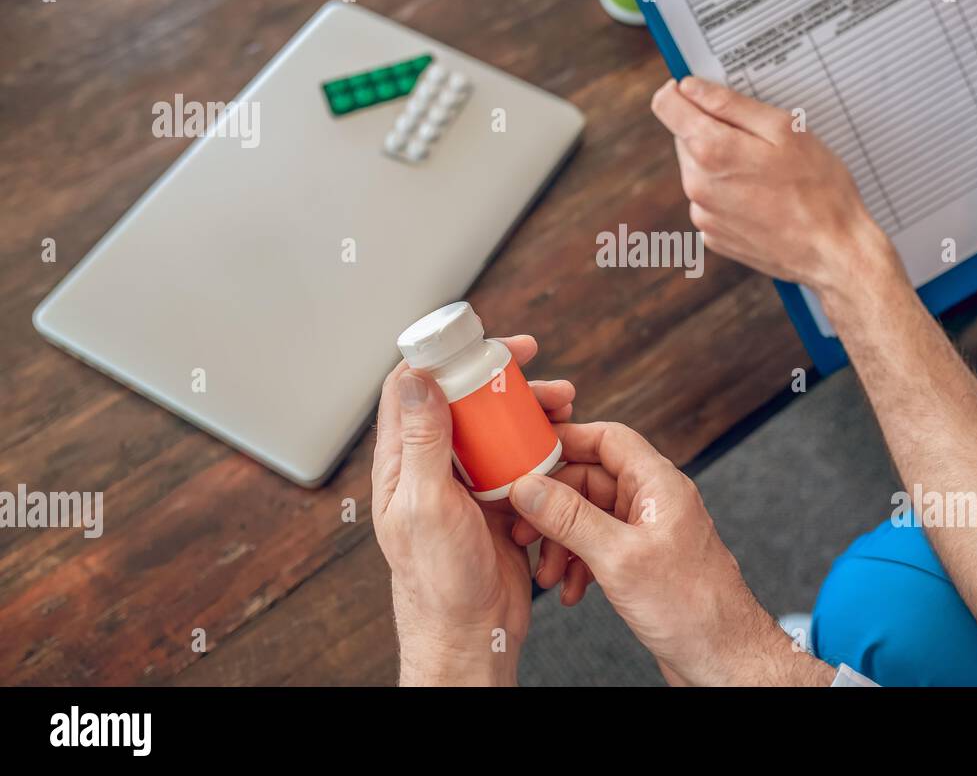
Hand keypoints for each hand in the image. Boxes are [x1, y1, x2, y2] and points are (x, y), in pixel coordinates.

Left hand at [371, 335, 574, 685]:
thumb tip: (415, 380)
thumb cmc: (437, 583)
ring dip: (533, 415)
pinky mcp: (499, 502)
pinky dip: (546, 448)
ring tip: (568, 410)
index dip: (450, 357)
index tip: (490, 347)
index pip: (415, 388)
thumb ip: (422, 443)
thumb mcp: (426, 506)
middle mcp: (434, 467)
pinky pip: (523, 462)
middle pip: (468, 403)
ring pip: (499, 430)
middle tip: (545, 380)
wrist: (471, 634)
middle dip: (508, 385)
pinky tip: (566, 449)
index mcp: (403, 463)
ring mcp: (467, 485)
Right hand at [508, 422, 833, 686]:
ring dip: (563, 542)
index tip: (527, 456)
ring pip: (591, 517)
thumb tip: (529, 487)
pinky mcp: (644, 561)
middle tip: (524, 530)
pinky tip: (571, 590)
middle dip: (554, 507)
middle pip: (591, 480)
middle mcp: (655, 501)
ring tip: (548, 574)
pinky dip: (580, 564)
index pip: (609, 439)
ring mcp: (649, 532)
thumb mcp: (619, 558)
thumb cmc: (692, 608)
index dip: (567, 441)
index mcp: (659, 484)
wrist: (723, 657)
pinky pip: (600, 547)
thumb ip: (570, 518)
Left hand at [651, 76, 891, 292]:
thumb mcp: (784, 129)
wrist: (833, 252)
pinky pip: (711, 201)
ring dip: (723, 163)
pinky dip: (730, 194)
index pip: (666, 105)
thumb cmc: (819, 187)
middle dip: (714, 130)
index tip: (699, 89)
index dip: (681, 90)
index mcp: (711, 150)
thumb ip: (729, 103)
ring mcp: (703, 214)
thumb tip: (690, 87)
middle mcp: (696, 184)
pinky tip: (764, 199)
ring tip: (768, 174)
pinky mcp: (713, 236)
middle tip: (760, 140)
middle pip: (685, 137)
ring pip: (699, 170)